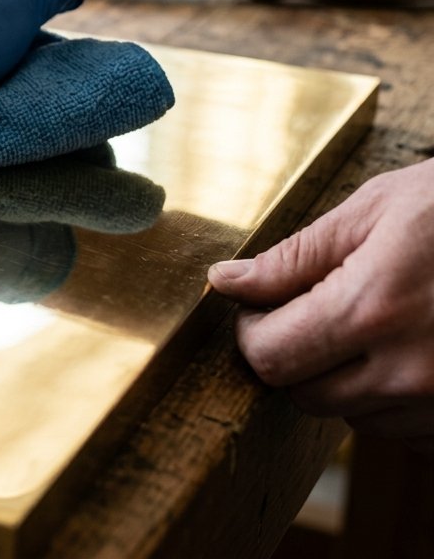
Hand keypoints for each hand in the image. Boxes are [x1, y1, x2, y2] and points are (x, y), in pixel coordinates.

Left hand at [209, 158, 433, 450]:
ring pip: (355, 415)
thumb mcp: (379, 210)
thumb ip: (295, 257)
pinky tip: (419, 345)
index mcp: (374, 310)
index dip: (252, 331)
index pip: (268, 357)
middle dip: (297, 354)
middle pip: (304, 394)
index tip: (262, 306)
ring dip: (349, 377)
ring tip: (386, 318)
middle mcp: (410, 370)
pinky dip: (398, 396)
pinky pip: (407, 429)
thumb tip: (226, 284)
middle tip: (320, 308)